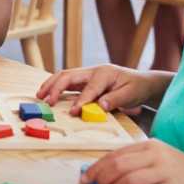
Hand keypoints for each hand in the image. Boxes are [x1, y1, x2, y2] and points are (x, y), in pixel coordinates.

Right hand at [36, 64, 160, 115]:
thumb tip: (100, 107)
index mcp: (105, 73)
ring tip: (41, 95)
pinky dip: (56, 86)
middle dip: (56, 87)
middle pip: (69, 75)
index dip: (81, 101)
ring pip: (64, 76)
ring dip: (51, 85)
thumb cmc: (137, 87)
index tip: (74, 112)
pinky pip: (67, 81)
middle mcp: (93, 71)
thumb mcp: (131, 94)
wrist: (142, 82)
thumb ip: (115, 100)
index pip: (89, 88)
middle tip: (47, 101)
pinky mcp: (85, 80)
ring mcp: (88, 74)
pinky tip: (48, 93)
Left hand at [84, 140, 183, 183]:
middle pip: (119, 166)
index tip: (86, 179)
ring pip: (130, 180)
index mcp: (149, 146)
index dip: (97, 167)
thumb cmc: (179, 172)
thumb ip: (134, 162)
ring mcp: (166, 172)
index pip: (115, 155)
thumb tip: (103, 172)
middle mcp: (157, 156)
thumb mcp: (157, 159)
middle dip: (102, 179)